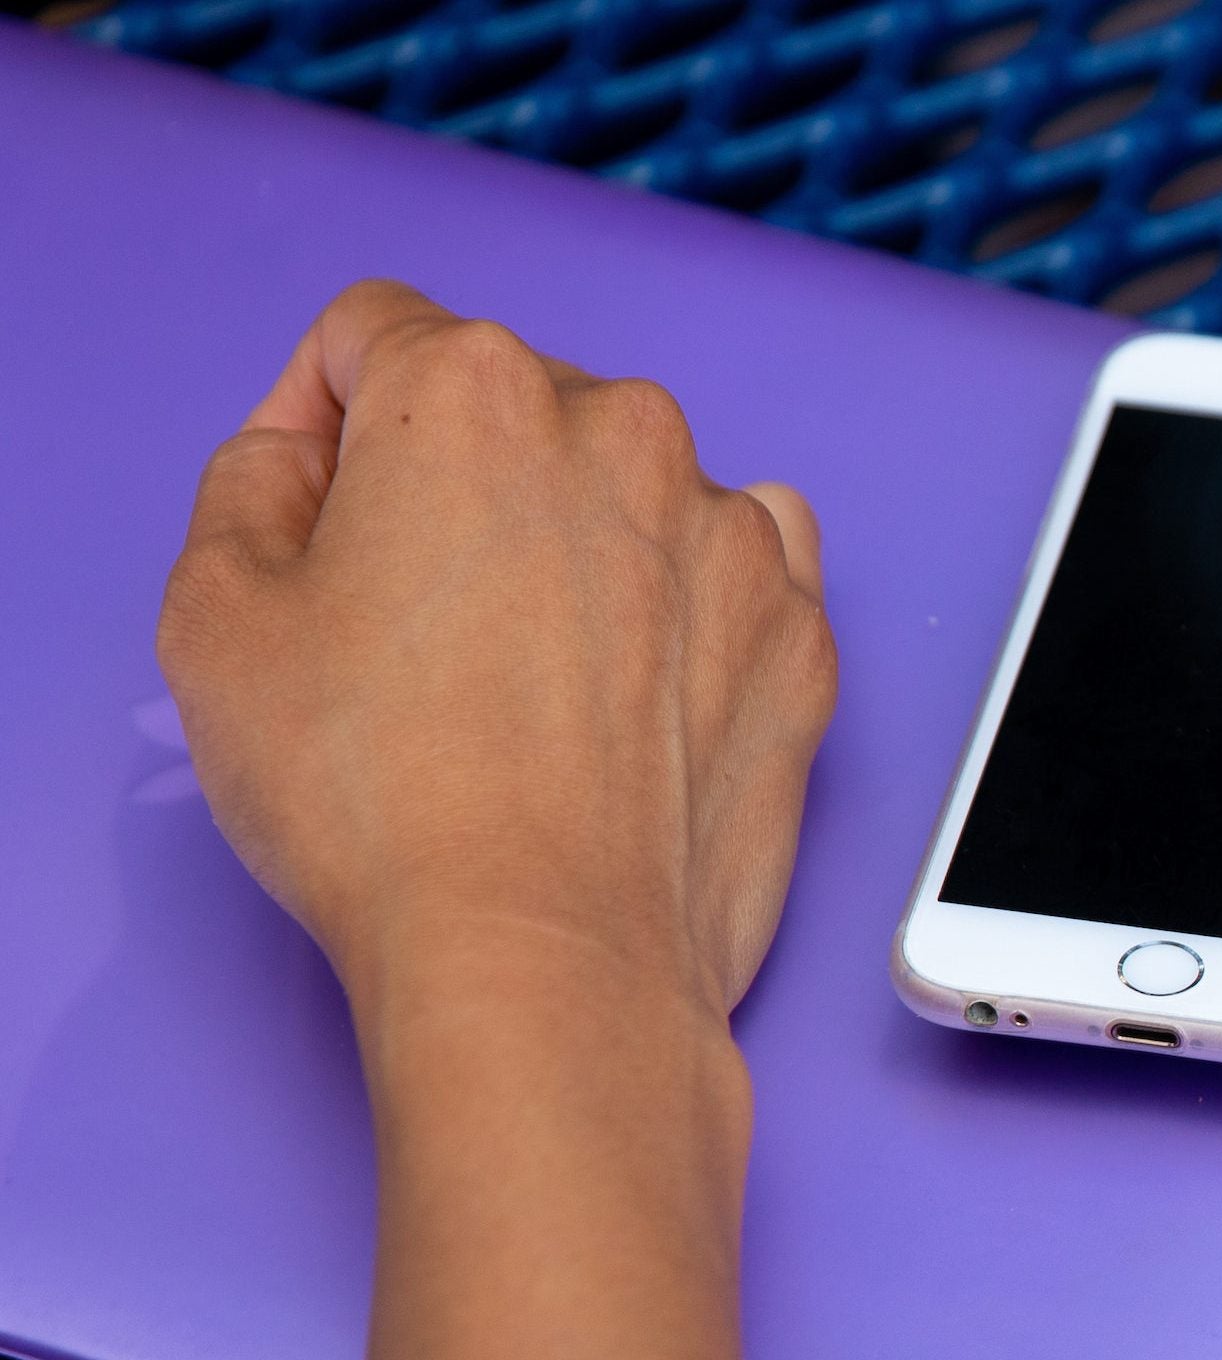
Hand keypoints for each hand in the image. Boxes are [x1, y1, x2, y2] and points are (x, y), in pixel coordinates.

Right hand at [155, 279, 834, 1029]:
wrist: (542, 956)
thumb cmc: (382, 802)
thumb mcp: (214, 610)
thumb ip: (253, 481)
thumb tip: (308, 458)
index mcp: (474, 392)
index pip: (374, 336)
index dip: (321, 424)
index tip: (315, 514)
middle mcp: (628, 434)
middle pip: (513, 411)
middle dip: (452, 487)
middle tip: (407, 625)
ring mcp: (735, 536)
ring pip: (628, 492)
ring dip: (576, 546)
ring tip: (522, 680)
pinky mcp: (802, 637)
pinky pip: (734, 573)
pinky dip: (683, 609)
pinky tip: (625, 694)